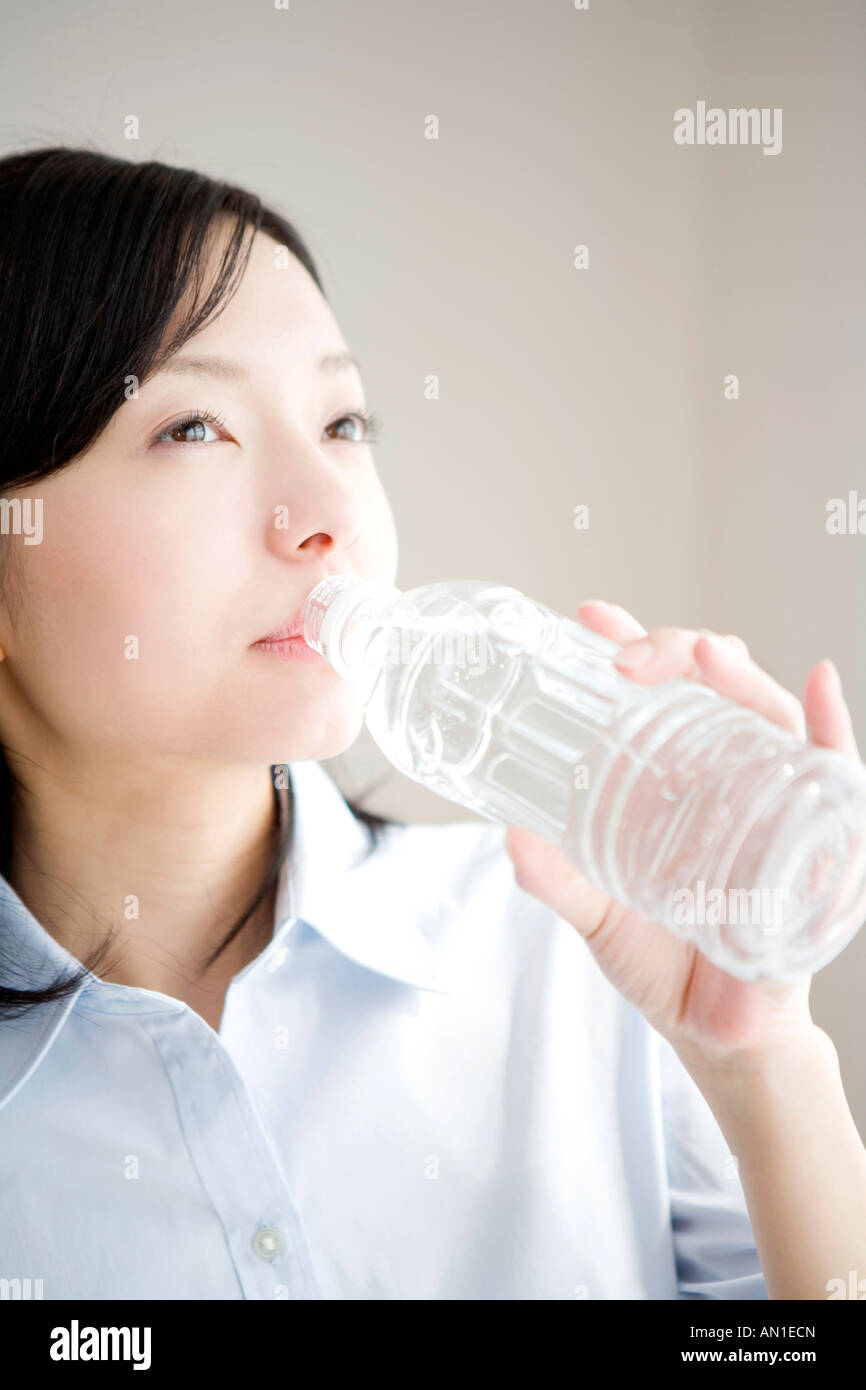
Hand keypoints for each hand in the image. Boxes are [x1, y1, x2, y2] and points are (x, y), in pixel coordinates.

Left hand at [503, 600, 861, 1067]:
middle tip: (629, 654)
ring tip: (706, 653)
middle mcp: (726, 779)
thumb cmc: (665, 964)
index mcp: (673, 782)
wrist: (719, 1034)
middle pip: (712, 691)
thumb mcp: (600, 918)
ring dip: (740, 679)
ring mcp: (774, 803)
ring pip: (768, 718)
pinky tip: (819, 683)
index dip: (630, 650)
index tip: (590, 618)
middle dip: (674, 654)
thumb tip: (512, 836)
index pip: (656, 698)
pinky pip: (837, 773)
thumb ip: (560, 880)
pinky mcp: (818, 840)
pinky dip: (833, 726)